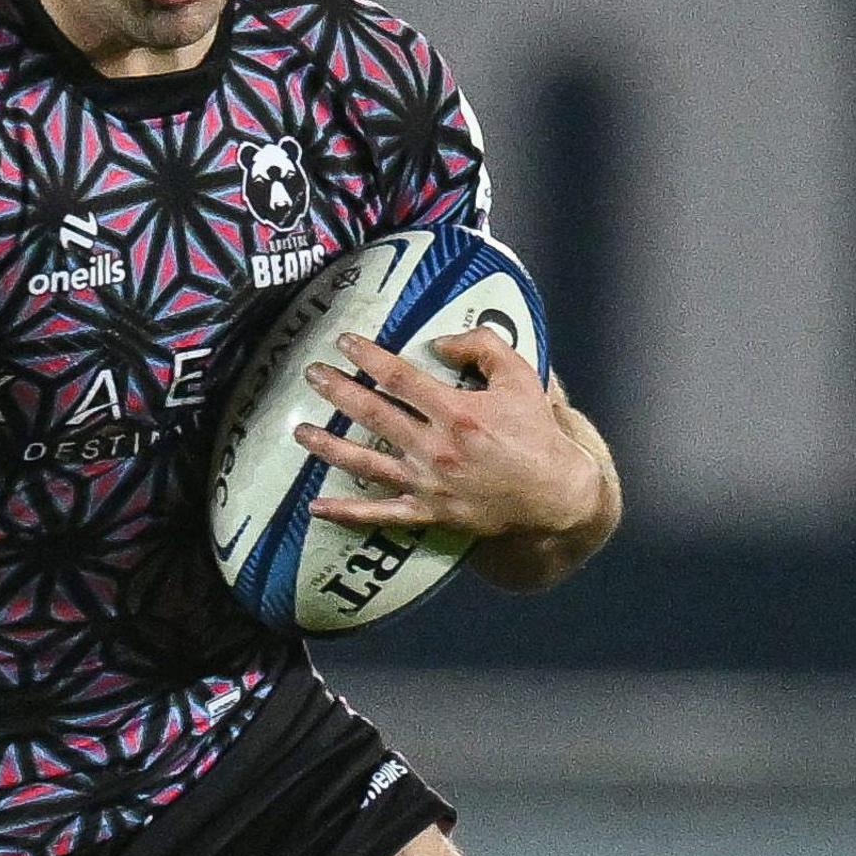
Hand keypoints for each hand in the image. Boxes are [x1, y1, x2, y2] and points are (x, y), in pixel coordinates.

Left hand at [295, 329, 598, 538]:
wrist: (556, 496)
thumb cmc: (537, 434)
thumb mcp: (522, 379)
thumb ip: (483, 348)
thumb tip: (437, 342)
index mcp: (457, 412)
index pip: (399, 377)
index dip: (367, 357)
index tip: (342, 341)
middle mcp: (436, 448)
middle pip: (373, 414)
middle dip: (337, 391)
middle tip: (310, 374)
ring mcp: (428, 484)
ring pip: (365, 463)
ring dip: (328, 446)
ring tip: (299, 430)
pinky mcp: (428, 514)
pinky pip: (378, 515)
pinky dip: (345, 513)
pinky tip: (314, 506)